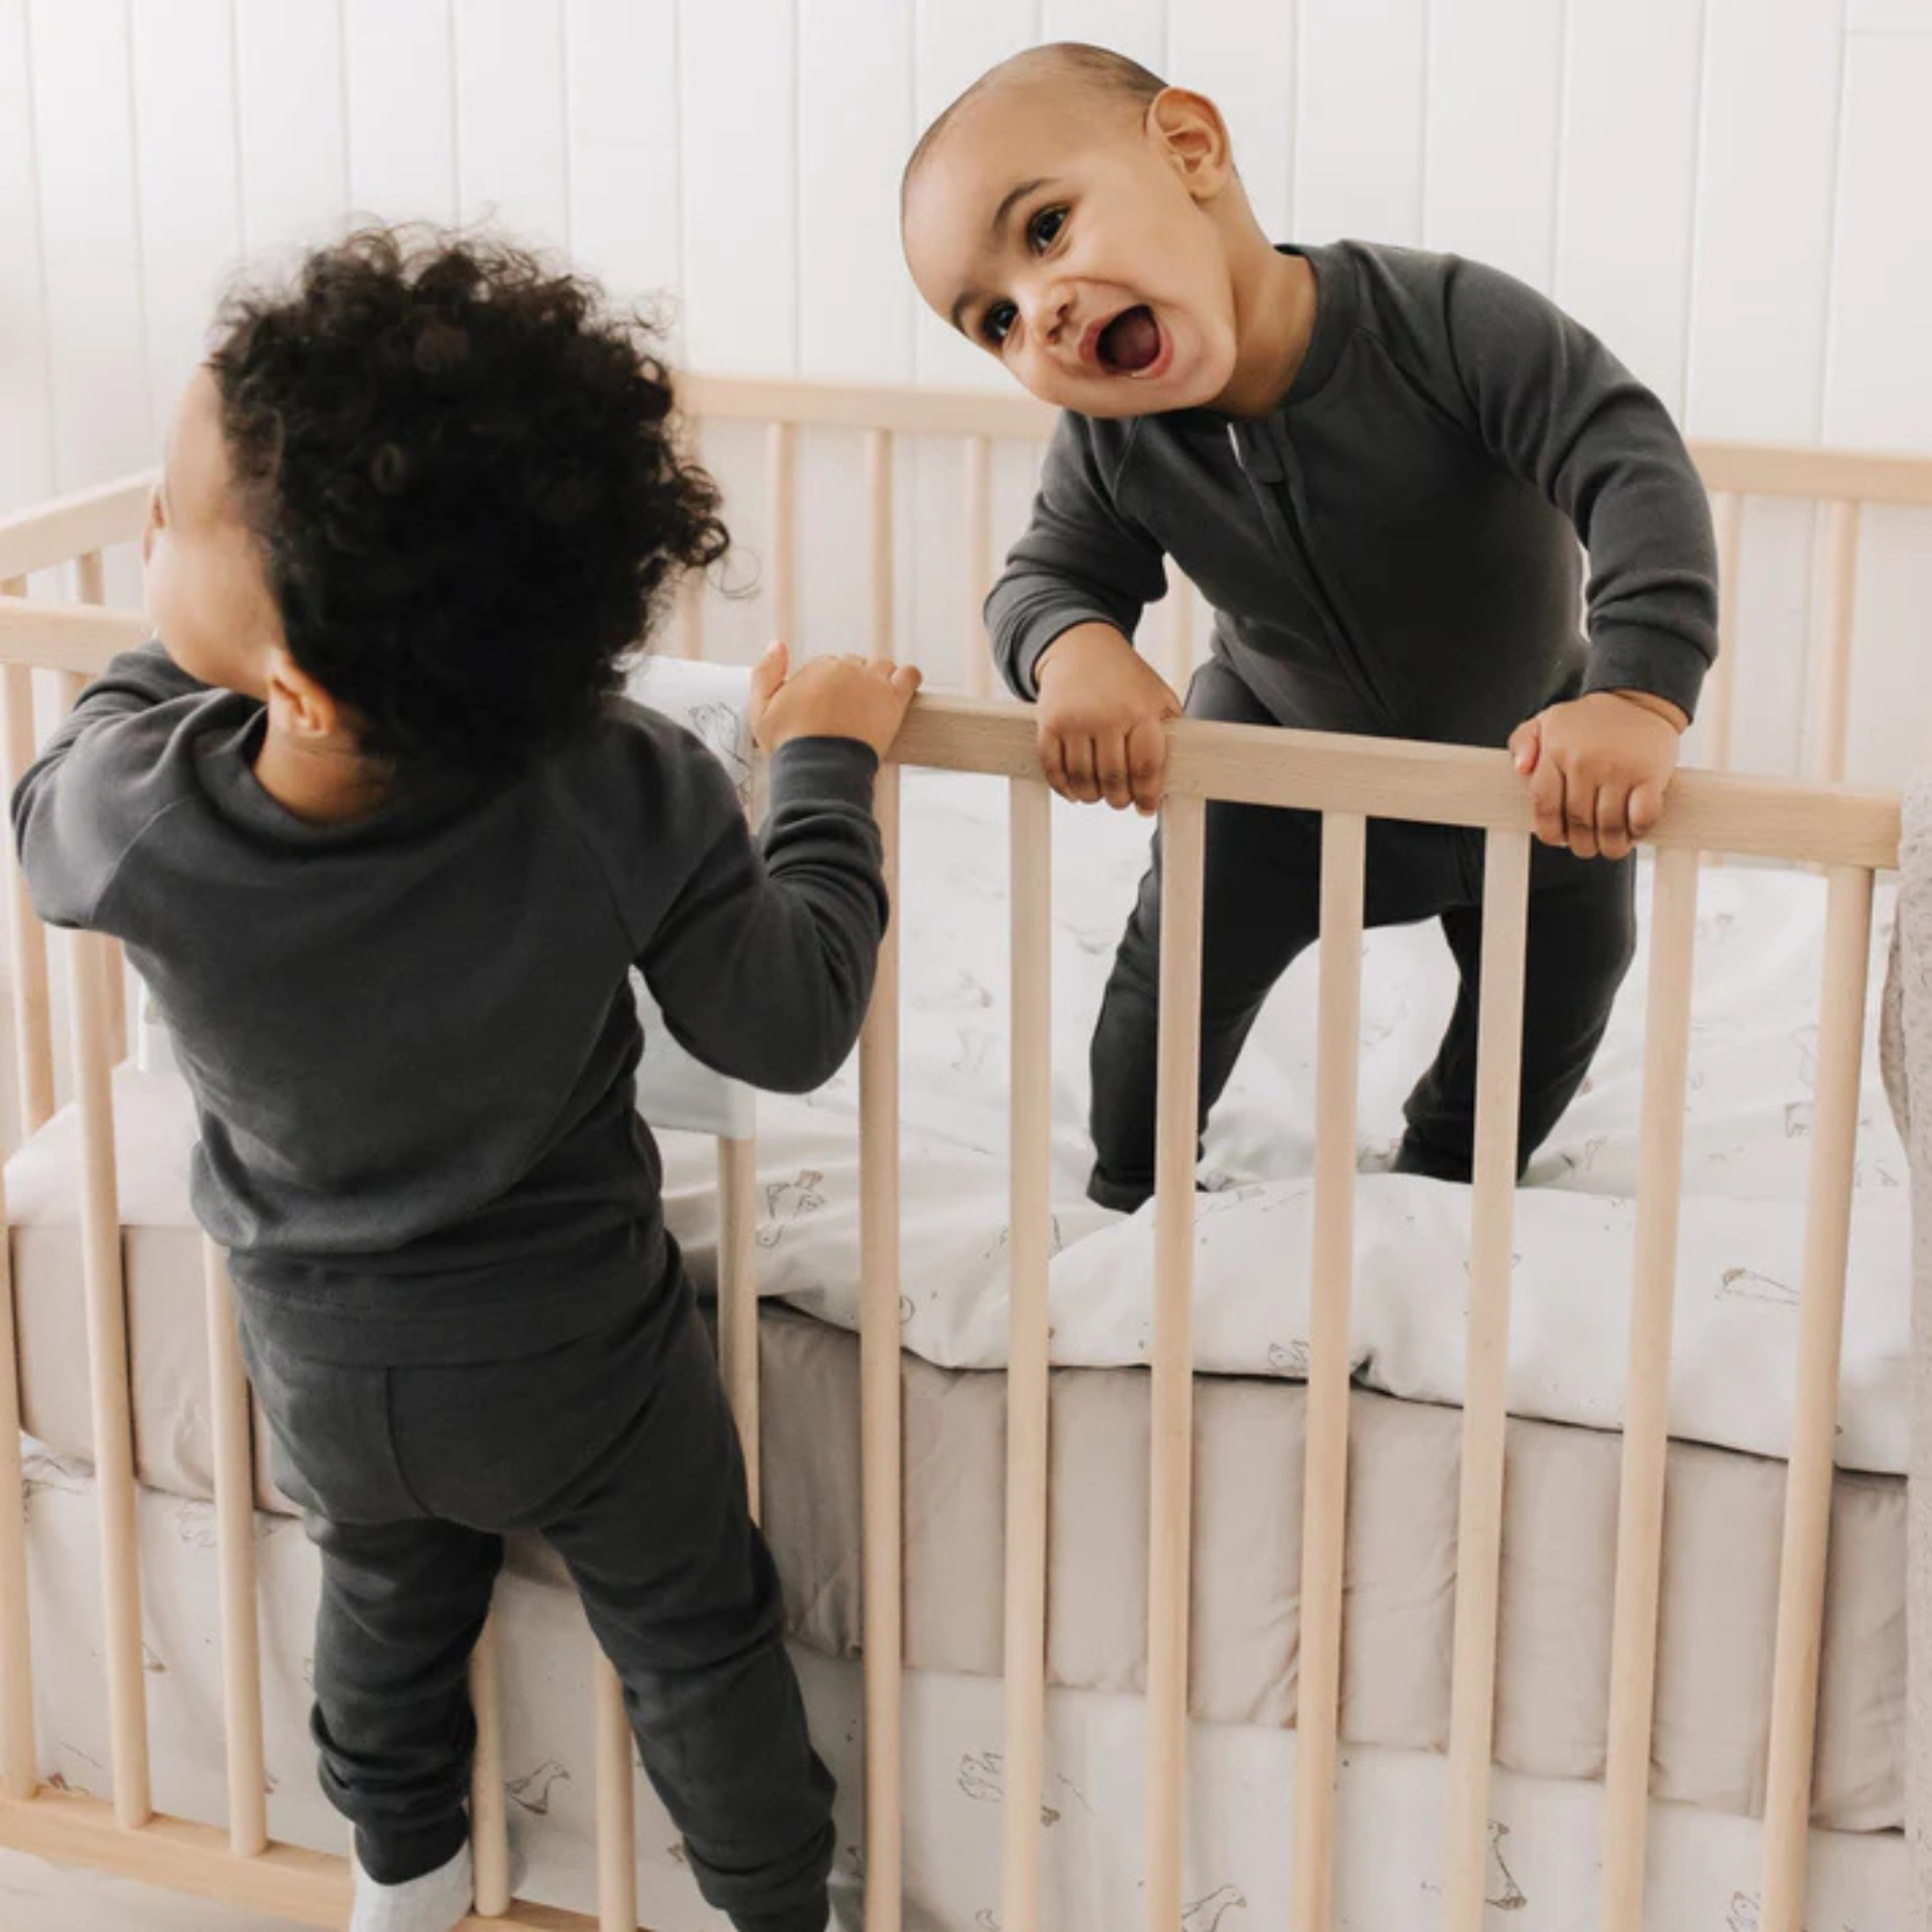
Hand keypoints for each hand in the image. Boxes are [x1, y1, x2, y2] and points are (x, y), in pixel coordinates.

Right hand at [749, 642, 921, 758]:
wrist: (820, 769)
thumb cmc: (790, 745)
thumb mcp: (760, 710)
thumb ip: (765, 673)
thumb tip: (777, 645)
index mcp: (817, 667)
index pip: (828, 665)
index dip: (828, 686)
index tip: (828, 706)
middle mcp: (846, 668)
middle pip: (855, 665)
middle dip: (853, 683)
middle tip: (850, 711)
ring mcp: (872, 681)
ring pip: (882, 666)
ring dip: (879, 679)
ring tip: (873, 704)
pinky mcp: (894, 698)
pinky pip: (910, 674)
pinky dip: (908, 679)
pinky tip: (902, 690)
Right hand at [1034, 623, 1180, 813]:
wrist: (1082, 646)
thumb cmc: (1125, 677)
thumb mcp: (1158, 696)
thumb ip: (1169, 732)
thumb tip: (1171, 778)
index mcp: (1141, 711)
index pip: (1146, 768)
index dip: (1147, 796)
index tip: (1146, 807)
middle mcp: (1108, 716)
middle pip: (1114, 780)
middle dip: (1119, 799)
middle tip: (1121, 799)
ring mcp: (1076, 720)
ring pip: (1082, 780)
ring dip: (1091, 796)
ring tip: (1098, 794)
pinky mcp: (1049, 723)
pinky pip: (1053, 769)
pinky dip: (1063, 787)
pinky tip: (1073, 790)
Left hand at [1508, 689, 1686, 859]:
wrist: (1638, 701)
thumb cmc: (1587, 721)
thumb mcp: (1545, 723)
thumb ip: (1522, 743)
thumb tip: (1521, 769)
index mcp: (1556, 752)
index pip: (1545, 807)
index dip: (1551, 832)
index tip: (1559, 838)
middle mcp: (1585, 761)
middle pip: (1578, 822)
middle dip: (1582, 844)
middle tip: (1586, 845)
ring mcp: (1619, 769)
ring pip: (1609, 826)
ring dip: (1610, 845)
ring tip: (1610, 845)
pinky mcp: (1651, 775)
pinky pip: (1643, 816)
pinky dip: (1638, 831)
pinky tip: (1634, 829)